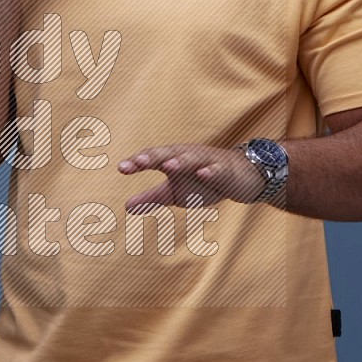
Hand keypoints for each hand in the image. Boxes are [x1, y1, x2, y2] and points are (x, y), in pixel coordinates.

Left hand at [117, 143, 266, 208]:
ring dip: (180, 161)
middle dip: (152, 157)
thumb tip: (126, 206)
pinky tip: (203, 174)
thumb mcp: (175, 193)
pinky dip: (210, 171)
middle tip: (137, 162)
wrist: (241, 177)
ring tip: (167, 166)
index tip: (121, 168)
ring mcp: (206, 161)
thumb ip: (152, 198)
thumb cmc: (202, 182)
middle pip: (168, 154)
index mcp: (172, 160)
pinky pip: (216, 169)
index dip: (137, 162)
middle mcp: (187, 156)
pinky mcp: (225, 170)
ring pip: (191, 159)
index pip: (152, 159)